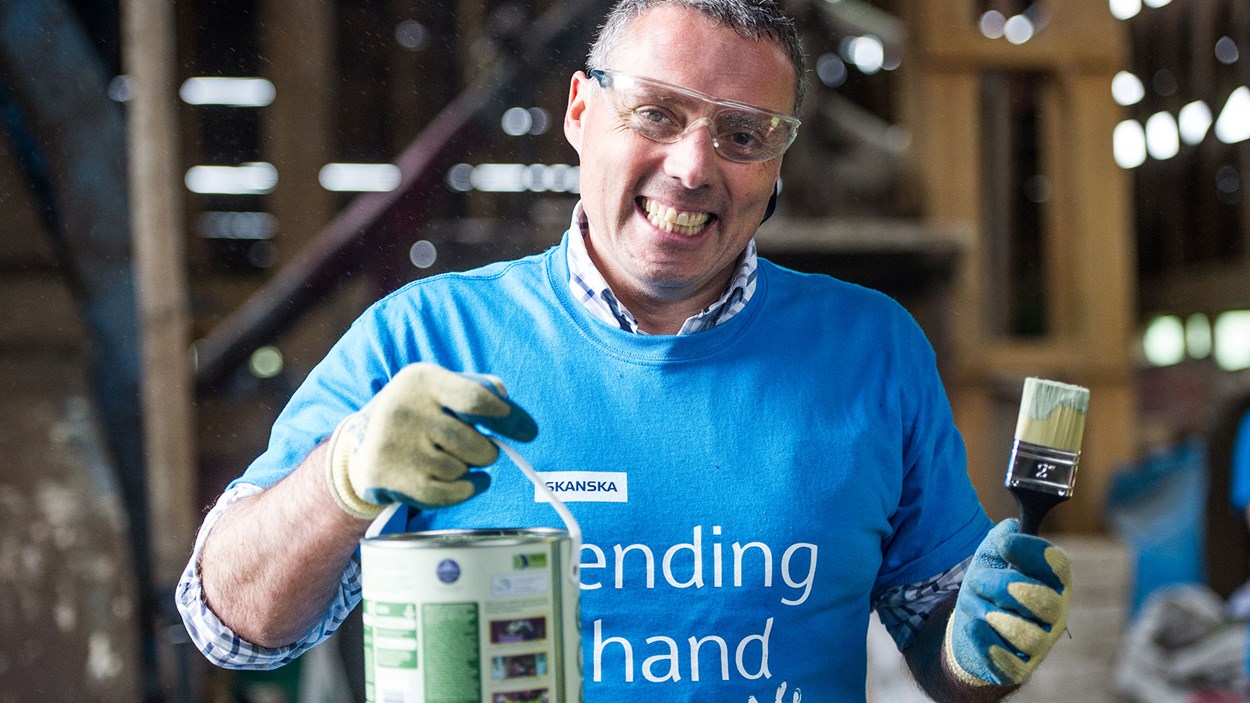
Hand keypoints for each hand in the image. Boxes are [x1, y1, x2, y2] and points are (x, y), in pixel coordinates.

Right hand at [325, 362, 537, 518]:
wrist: (362, 444)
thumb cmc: (420, 414)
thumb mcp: (443, 389)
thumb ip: (481, 391)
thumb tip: (512, 413)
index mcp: (423, 379)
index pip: (477, 400)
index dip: (510, 419)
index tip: (529, 432)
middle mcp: (404, 408)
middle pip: (475, 444)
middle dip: (488, 453)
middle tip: (481, 450)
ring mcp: (393, 444)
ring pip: (460, 471)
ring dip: (468, 471)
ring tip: (454, 461)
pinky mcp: (386, 476)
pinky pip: (446, 494)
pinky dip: (465, 491)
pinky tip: (466, 483)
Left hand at [944, 519, 1070, 686]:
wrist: (973, 628)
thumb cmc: (989, 587)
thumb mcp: (990, 558)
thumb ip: (1000, 540)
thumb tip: (1010, 528)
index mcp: (1051, 582)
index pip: (1057, 565)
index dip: (1032, 552)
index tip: (1004, 544)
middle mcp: (1053, 613)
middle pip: (1045, 602)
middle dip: (1006, 587)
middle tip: (978, 581)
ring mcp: (1040, 643)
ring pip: (1028, 636)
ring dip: (994, 617)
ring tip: (979, 609)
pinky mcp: (1019, 668)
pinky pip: (1008, 661)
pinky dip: (986, 642)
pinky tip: (973, 627)